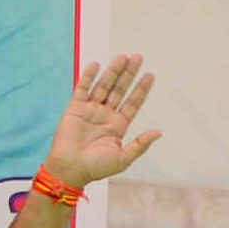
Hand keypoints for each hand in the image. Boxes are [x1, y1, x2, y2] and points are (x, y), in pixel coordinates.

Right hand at [43, 55, 160, 186]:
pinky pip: (82, 89)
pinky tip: (96, 65)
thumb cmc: (96, 168)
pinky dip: (88, 77)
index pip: (132, 102)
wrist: (70, 170)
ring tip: (123, 57)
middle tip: (138, 57)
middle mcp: (105, 115)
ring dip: (113, 72)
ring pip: (104, 86)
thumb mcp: (123, 158)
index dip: (141, 89)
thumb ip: (140, 144)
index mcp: (118, 125)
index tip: (150, 75)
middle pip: (120, 90)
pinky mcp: (74, 109)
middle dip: (129, 74)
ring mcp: (90, 110)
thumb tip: (158, 132)